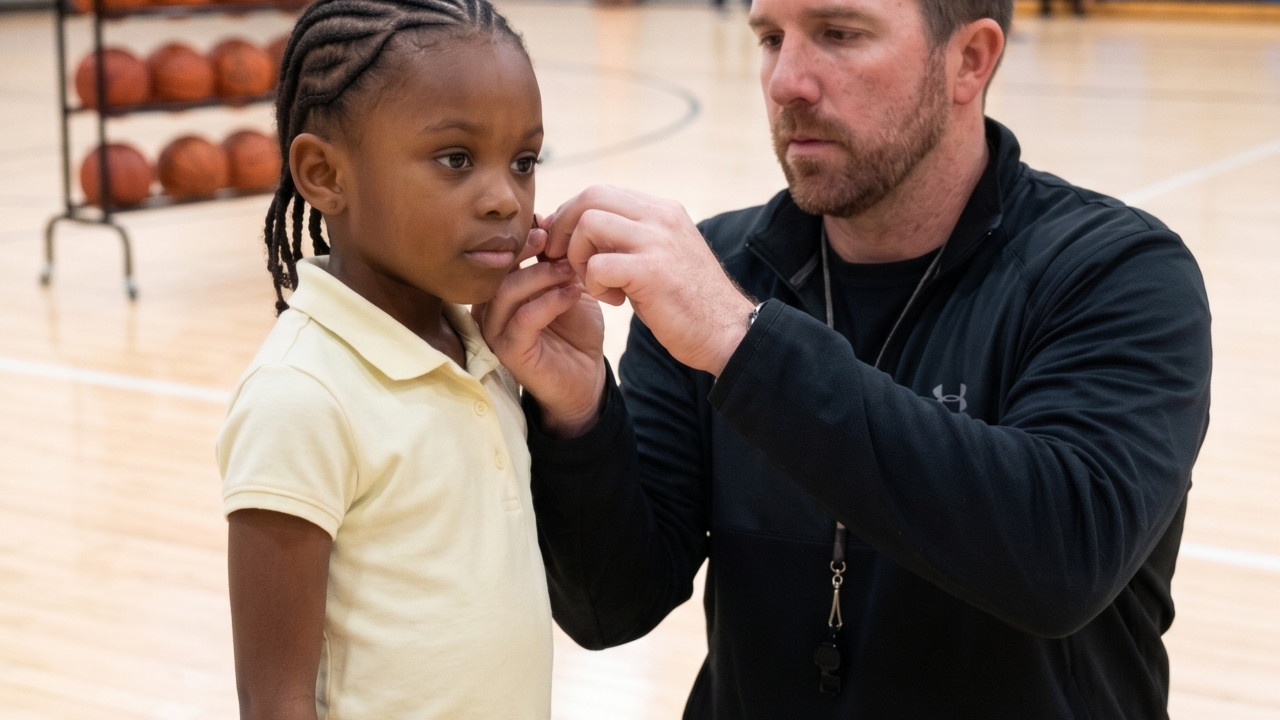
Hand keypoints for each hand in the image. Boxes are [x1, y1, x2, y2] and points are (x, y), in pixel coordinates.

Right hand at [474, 222, 605, 438]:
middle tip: (555, 241)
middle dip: (526, 250)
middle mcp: (489, 308)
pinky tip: (573, 293)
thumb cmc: (574, 328)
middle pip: (495, 269)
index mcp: (498, 288)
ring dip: (541, 275)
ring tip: (570, 269)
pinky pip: (524, 320)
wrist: (587, 375)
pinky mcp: (510, 352)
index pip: (498, 254)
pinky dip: (549, 301)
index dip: (522, 236)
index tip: (550, 225)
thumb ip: (555, 257)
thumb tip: (548, 216)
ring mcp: (495, 331)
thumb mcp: (567, 284)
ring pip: (506, 292)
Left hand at [542, 186, 753, 376]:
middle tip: (562, 259)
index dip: (571, 214)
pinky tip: (613, 300)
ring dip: (579, 257)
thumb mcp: (660, 257)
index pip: (602, 192)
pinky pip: (598, 265)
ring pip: (589, 224)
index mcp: (663, 211)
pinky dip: (593, 284)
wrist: (728, 333)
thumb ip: (629, 240)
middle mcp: (661, 216)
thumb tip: (582, 232)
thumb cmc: (689, 302)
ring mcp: (657, 241)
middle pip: (591, 197)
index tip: (562, 242)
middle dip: (565, 228)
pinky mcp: (651, 271)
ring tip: (595, 283)